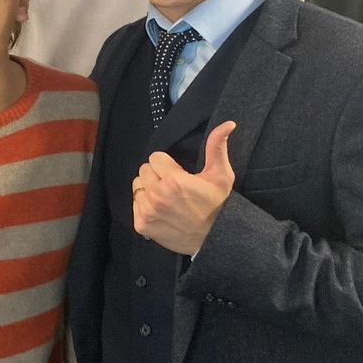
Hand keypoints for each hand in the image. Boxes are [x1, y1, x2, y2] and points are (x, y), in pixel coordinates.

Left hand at [131, 121, 236, 254]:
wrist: (215, 239)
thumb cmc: (218, 205)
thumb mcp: (221, 175)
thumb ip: (217, 147)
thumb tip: (228, 123)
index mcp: (174, 179)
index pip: (154, 157)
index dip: (166, 163)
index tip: (176, 172)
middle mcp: (157, 194)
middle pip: (144, 170)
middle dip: (156, 174)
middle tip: (171, 185)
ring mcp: (148, 210)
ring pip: (137, 186)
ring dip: (148, 189)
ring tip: (165, 197)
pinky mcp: (142, 224)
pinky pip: (134, 204)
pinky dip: (144, 205)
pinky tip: (160, 210)